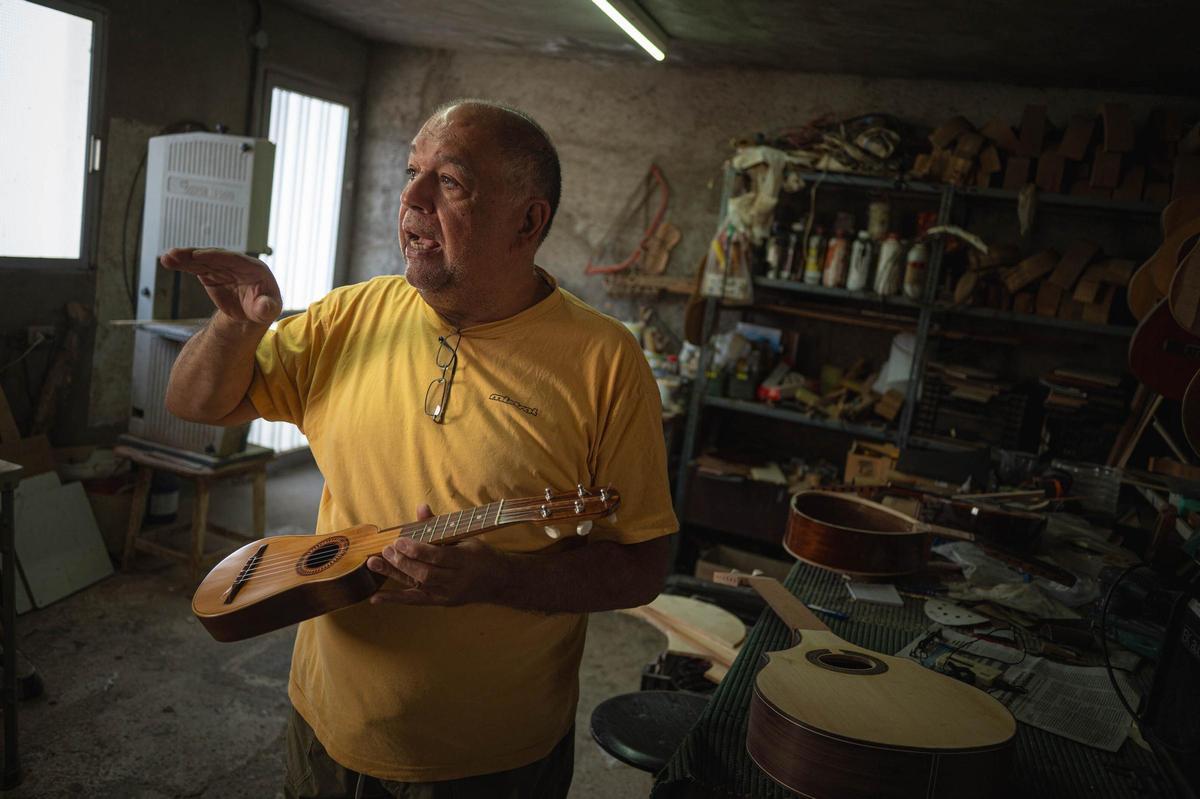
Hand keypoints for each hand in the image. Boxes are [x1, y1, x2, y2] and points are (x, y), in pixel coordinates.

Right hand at [160, 247, 281, 324]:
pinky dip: (182, 265)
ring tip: (167, 258)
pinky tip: (168, 262)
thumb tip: (265, 306)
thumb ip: (267, 309)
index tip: (198, 255)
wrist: (250, 313)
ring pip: (202, 260)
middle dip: (195, 255)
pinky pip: (196, 267)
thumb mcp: (267, 311)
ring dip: (184, 258)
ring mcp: (223, 268)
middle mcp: (238, 264)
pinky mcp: (212, 273)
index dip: (216, 257)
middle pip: (215, 257)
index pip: (234, 260)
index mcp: (255, 269)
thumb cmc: (263, 309)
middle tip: (176, 254)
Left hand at [367, 504, 510, 605]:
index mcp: (466, 559)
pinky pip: (415, 601)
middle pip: (426, 573)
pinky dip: (394, 599)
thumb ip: (439, 525)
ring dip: (395, 574)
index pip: (437, 556)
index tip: (398, 541)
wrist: (498, 581)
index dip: (416, 550)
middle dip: (403, 562)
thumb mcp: (465, 537)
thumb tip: (421, 507)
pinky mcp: (441, 602)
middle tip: (385, 550)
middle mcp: (457, 579)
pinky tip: (376, 598)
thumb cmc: (480, 555)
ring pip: (419, 585)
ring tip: (375, 563)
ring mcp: (449, 593)